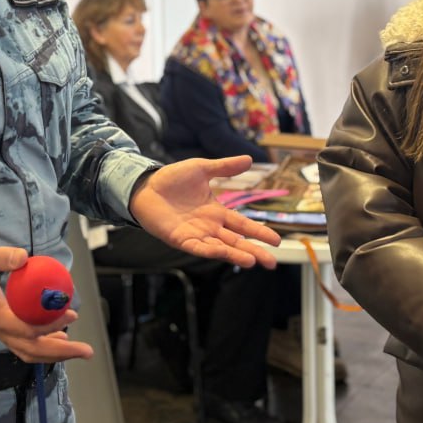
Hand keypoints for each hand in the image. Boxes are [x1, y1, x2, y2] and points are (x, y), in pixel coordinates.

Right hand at [0, 244, 92, 363]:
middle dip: (60, 352)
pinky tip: (60, 336)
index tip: (69, 314)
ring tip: (78, 350)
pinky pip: (24, 342)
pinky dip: (44, 343)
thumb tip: (23, 257)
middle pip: (31, 349)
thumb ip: (1, 257)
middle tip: (86, 351)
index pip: (25, 329)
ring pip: (28, 350)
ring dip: (54, 352)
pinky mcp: (0, 327)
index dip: (49, 325)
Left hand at [129, 156, 280, 267]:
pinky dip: (212, 251)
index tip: (277, 241)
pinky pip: (199, 248)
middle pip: (236, 242)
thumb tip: (250, 159)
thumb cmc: (172, 179)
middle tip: (272, 263)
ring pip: (221, 248)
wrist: (145, 185)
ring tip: (253, 261)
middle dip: (254, 251)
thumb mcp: (202, 169)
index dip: (259, 233)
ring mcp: (196, 234)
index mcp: (217, 212)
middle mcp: (210, 226)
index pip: (243, 225)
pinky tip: (224, 254)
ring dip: (236, 255)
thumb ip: (225, 167)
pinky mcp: (181, 239)